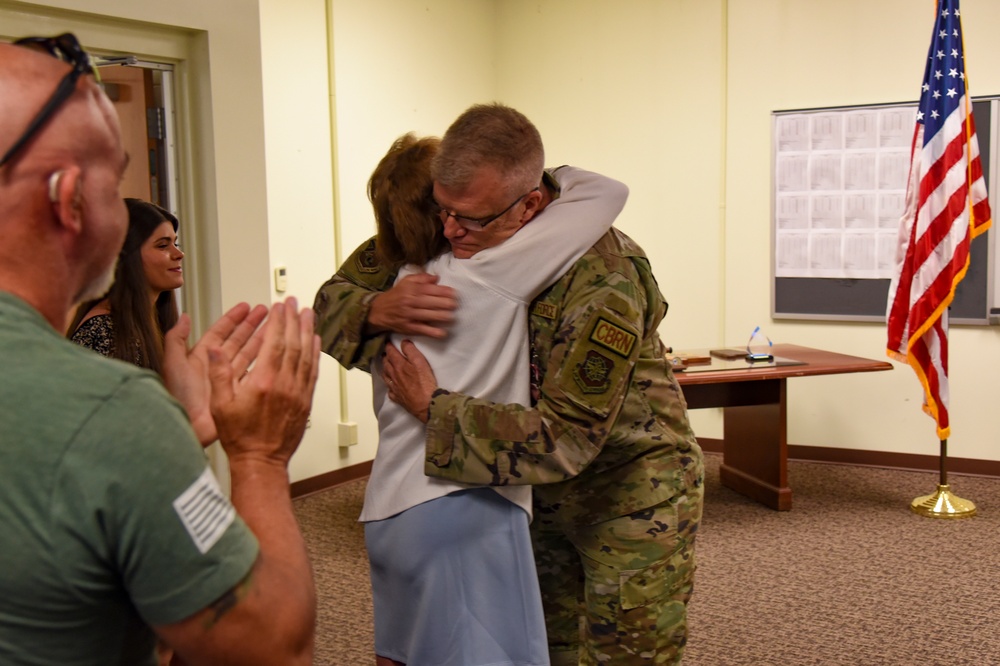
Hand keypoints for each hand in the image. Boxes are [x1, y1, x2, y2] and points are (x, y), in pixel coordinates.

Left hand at [162, 303, 268, 444]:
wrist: (189, 426)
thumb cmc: (179, 398)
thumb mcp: (173, 364)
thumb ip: (176, 339)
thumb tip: (182, 317)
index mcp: (201, 357)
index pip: (220, 331)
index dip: (233, 318)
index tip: (245, 307)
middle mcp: (216, 366)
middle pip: (238, 340)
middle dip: (251, 324)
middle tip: (265, 312)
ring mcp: (228, 379)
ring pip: (248, 354)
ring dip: (261, 339)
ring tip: (274, 327)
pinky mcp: (237, 392)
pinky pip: (253, 373)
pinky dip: (264, 363)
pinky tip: (274, 354)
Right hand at [208, 297, 320, 466]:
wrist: (261, 461)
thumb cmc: (239, 437)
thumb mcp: (219, 405)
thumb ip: (218, 374)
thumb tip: (215, 349)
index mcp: (263, 383)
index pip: (274, 343)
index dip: (279, 322)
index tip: (279, 306)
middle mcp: (285, 385)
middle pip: (293, 344)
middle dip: (293, 320)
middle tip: (294, 302)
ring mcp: (298, 393)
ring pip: (306, 355)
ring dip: (307, 332)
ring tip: (308, 314)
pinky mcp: (306, 401)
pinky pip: (313, 371)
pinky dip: (315, 354)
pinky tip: (315, 341)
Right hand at [367, 272, 456, 338]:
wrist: (378, 310)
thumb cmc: (396, 295)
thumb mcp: (406, 281)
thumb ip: (422, 278)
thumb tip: (437, 277)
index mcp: (411, 289)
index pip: (429, 289)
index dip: (443, 291)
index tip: (454, 293)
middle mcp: (410, 301)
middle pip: (430, 302)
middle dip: (445, 304)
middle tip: (455, 305)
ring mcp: (409, 315)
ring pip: (428, 316)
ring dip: (441, 317)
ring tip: (452, 317)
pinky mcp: (408, 327)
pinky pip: (422, 330)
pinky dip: (433, 332)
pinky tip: (442, 333)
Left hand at [383, 339, 437, 422]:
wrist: (426, 404)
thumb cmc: (425, 382)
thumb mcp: (420, 362)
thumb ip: (411, 351)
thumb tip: (403, 342)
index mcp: (399, 365)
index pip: (391, 353)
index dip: (389, 346)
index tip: (387, 342)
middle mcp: (393, 376)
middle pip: (386, 364)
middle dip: (385, 357)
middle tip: (386, 353)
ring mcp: (394, 388)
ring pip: (385, 376)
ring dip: (384, 369)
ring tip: (385, 366)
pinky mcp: (397, 398)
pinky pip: (390, 390)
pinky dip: (389, 385)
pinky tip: (391, 386)